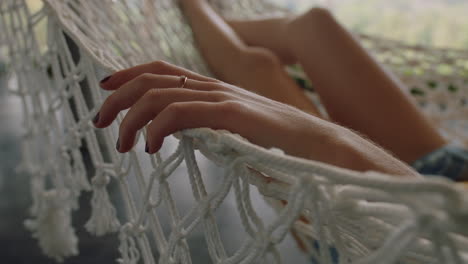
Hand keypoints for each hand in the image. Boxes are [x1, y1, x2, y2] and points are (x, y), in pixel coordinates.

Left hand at [94, 61, 418, 176]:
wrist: (317, 142)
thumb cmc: (276, 140)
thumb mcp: (235, 126)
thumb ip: (210, 122)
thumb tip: (184, 130)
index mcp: (213, 86)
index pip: (161, 69)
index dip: (128, 74)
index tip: (105, 90)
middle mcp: (213, 85)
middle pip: (152, 77)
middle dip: (117, 97)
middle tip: (98, 122)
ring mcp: (222, 97)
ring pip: (160, 95)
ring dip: (132, 120)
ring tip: (122, 147)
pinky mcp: (232, 113)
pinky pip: (182, 113)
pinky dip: (158, 129)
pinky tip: (151, 150)